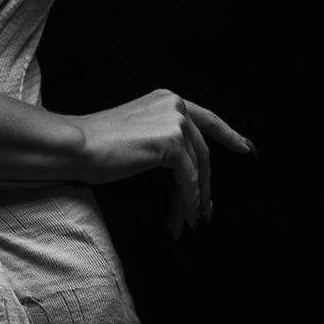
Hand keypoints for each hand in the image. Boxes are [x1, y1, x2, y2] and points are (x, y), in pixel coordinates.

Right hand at [70, 89, 253, 238]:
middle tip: (205, 214)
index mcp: (166, 99)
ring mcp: (174, 121)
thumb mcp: (138, 134)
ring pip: (197, 169)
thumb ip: (163, 140)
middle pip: (203, 152)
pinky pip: (188, 180)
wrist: (76, 145)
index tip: (247, 149)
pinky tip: (180, 219)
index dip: (229, 135)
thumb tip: (188, 173)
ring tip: (188, 224)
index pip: (207, 118)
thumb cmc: (97, 145)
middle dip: (206, 187)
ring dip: (193, 201)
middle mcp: (174, 104)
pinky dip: (186, 202)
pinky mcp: (170, 142)